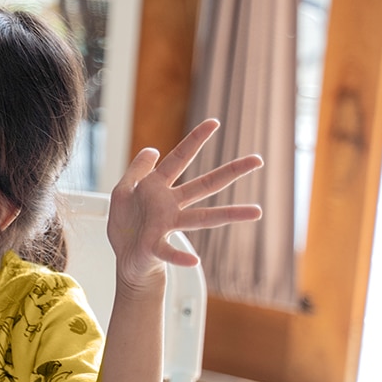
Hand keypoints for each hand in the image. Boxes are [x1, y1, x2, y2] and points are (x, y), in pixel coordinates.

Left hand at [107, 118, 262, 288]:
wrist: (125, 257)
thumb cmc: (126, 224)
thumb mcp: (123, 190)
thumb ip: (137, 170)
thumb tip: (152, 149)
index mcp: (157, 188)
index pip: (179, 159)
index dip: (195, 140)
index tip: (214, 122)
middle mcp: (169, 205)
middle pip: (205, 185)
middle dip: (231, 172)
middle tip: (258, 160)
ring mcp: (166, 226)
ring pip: (202, 218)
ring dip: (228, 214)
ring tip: (256, 212)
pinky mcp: (156, 247)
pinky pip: (170, 251)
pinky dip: (181, 256)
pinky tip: (194, 260)